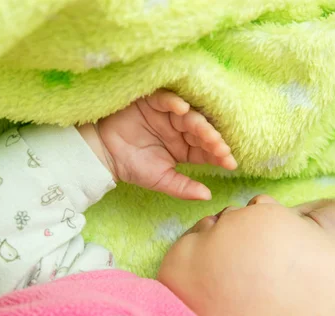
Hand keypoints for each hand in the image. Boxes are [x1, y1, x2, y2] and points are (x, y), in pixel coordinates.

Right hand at [82, 90, 236, 199]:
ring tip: (208, 133)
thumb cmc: (132, 167)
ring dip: (199, 123)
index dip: (218, 155)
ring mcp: (168, 114)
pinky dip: (174, 103)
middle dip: (213, 140)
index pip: (206, 150)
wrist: (103, 155)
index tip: (230, 162)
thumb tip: (208, 196)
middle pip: (201, 132)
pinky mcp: (152, 102)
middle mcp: (180, 129)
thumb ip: (184, 187)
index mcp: (185, 147)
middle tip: (222, 148)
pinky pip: (166, 100)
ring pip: (189, 116)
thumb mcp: (161, 180)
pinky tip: (183, 109)